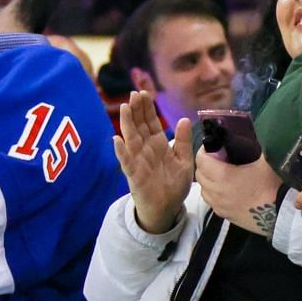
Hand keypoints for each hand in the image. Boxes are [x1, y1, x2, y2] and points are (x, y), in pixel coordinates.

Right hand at [114, 93, 191, 234]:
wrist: (168, 208)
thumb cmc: (174, 184)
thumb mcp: (184, 160)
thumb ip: (183, 141)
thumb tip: (185, 119)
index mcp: (158, 144)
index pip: (151, 122)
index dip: (147, 108)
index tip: (144, 93)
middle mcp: (146, 149)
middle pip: (139, 126)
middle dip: (136, 110)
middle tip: (134, 93)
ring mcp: (138, 161)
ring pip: (131, 139)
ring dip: (127, 124)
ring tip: (125, 108)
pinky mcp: (134, 174)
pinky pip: (126, 161)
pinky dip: (121, 151)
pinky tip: (116, 139)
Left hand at [195, 152, 283, 237]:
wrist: (281, 214)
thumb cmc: (273, 186)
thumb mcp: (267, 161)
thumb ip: (261, 144)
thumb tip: (261, 132)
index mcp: (223, 176)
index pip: (201, 160)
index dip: (204, 150)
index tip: (213, 146)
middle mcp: (217, 192)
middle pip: (199, 175)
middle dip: (205, 164)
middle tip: (218, 158)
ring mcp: (220, 206)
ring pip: (203, 190)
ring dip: (207, 180)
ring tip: (220, 174)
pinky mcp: (225, 216)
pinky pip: (211, 202)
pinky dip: (213, 194)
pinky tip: (226, 190)